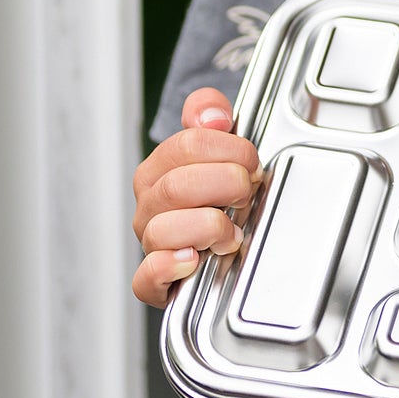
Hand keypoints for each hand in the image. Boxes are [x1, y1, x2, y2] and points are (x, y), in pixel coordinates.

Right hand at [130, 87, 260, 306]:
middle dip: (226, 185)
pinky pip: (145, 278)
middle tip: (247, 194)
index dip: (231, 150)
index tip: (253, 163)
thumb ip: (211, 114)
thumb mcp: (219, 147)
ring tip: (232, 233)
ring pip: (161, 230)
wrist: (217, 246)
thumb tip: (212, 115)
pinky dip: (168, 267)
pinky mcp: (155, 282)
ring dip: (208, 228)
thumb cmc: (217, 195)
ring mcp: (150, 243)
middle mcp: (150, 205)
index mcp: (159, 169)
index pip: (188, 144)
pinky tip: (193, 259)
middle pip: (177, 185)